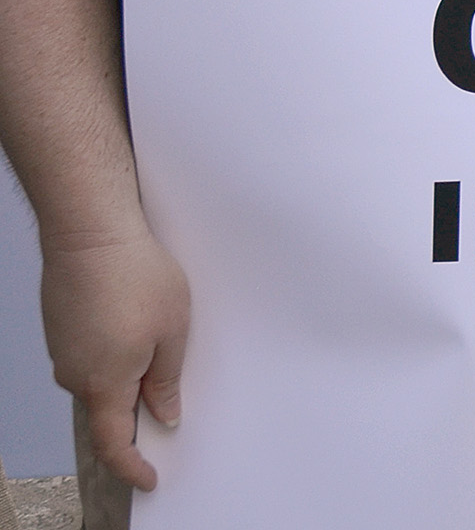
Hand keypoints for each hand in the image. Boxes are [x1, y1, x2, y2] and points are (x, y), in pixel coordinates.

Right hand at [42, 226, 188, 491]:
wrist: (90, 234)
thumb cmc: (135, 276)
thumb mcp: (173, 331)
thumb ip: (167, 380)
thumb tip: (164, 415)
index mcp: (105, 384)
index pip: (114, 444)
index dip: (133, 467)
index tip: (150, 478)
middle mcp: (75, 375)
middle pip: (108, 410)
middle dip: (138, 413)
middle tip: (171, 402)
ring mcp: (64, 352)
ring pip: (100, 380)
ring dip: (127, 376)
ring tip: (159, 346)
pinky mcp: (61, 330)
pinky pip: (90, 356)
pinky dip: (114, 354)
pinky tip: (134, 328)